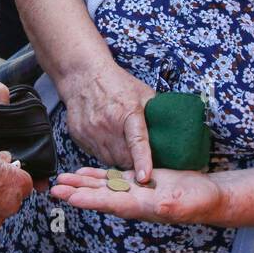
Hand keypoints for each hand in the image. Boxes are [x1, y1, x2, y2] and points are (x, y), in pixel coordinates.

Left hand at [50, 166, 221, 224]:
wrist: (208, 197)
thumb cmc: (199, 201)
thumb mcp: (186, 203)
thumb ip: (170, 205)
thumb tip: (158, 206)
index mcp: (141, 206)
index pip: (112, 204)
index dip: (92, 201)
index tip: (72, 199)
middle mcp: (132, 201)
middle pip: (99, 196)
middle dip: (77, 193)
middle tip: (54, 190)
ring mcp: (133, 191)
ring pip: (101, 187)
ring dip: (81, 184)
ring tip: (60, 181)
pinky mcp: (137, 181)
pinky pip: (111, 178)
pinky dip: (96, 175)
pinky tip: (82, 172)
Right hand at [58, 61, 155, 182]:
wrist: (83, 75)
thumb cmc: (115, 83)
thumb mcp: (141, 92)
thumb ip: (156, 112)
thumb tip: (174, 129)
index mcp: (128, 112)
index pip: (137, 141)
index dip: (142, 160)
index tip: (144, 177)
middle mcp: (107, 124)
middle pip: (123, 158)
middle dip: (133, 162)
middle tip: (139, 158)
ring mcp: (90, 131)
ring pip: (109, 160)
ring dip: (118, 158)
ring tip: (121, 144)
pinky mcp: (79, 136)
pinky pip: (95, 154)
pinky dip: (104, 152)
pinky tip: (107, 139)